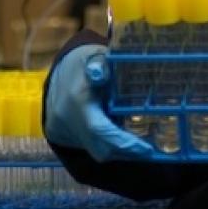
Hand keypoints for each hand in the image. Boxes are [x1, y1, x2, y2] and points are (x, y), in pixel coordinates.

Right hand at [44, 44, 153, 161]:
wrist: (57, 73)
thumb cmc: (83, 63)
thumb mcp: (94, 57)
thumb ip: (101, 64)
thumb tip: (102, 73)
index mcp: (76, 99)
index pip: (99, 128)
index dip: (123, 141)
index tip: (147, 148)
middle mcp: (67, 120)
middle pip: (99, 148)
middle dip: (127, 151)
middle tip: (150, 150)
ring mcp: (62, 131)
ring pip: (95, 151)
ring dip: (119, 152)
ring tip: (141, 147)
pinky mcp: (64, 137)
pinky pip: (89, 148)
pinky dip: (108, 147)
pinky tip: (124, 142)